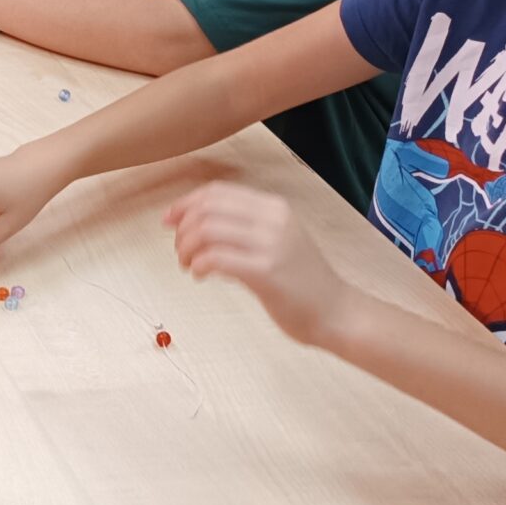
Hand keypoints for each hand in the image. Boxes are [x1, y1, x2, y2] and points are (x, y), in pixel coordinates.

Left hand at [163, 182, 348, 346]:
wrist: (336, 312)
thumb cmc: (301, 281)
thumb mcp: (277, 239)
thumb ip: (243, 227)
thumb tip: (193, 220)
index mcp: (275, 207)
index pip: (217, 192)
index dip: (185, 204)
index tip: (168, 220)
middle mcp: (274, 219)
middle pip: (207, 208)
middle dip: (182, 228)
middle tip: (179, 250)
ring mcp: (272, 244)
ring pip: (206, 230)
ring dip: (185, 248)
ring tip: (188, 265)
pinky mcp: (267, 271)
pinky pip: (215, 258)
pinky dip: (197, 265)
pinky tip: (199, 275)